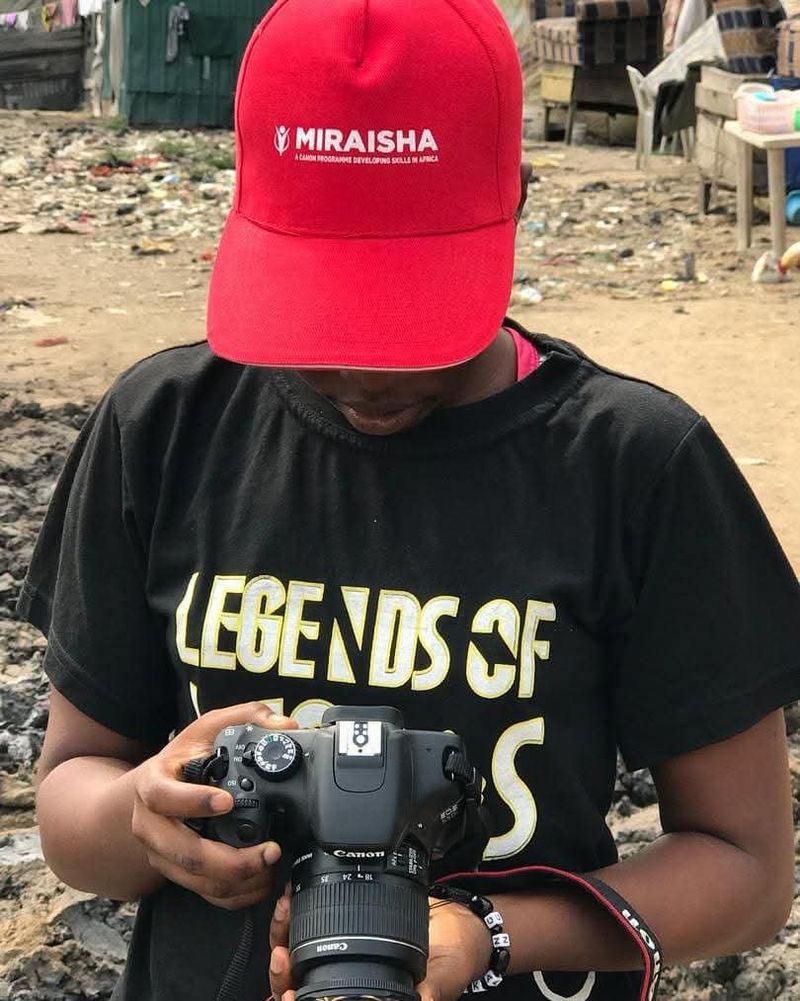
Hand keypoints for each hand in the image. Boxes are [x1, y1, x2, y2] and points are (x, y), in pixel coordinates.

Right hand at [131, 702, 298, 909]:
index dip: (193, 801)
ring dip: (236, 879)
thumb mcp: (209, 728)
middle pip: (183, 852)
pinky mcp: (176, 873)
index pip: (163, 796)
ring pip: (195, 879)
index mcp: (153, 785)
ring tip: (271, 865)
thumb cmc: (185, 757)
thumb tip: (285, 727)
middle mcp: (151, 824)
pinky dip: (233, 895)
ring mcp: (162, 853)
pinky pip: (202, 893)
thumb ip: (247, 717)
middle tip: (269, 850)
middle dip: (229, 859)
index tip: (227, 801)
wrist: (153, 789)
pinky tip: (259, 884)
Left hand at [267, 895, 491, 1000]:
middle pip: (297, 982)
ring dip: (285, 934)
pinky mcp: (346, 924)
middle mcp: (346, 979)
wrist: (462, 927)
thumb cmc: (453, 962)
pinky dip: (298, 913)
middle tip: (281, 953)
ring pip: (297, 952)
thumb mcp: (439, 982)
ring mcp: (343, 952)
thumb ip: (426, 994)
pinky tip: (294, 898)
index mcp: (361, 997)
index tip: (288, 993)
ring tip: (285, 913)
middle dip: (283, 969)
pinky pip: (312, 923)